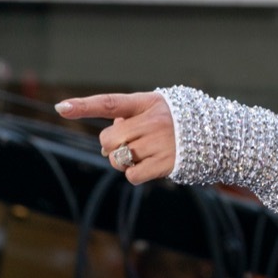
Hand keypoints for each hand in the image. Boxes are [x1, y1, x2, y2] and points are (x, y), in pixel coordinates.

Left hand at [56, 91, 175, 184]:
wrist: (217, 134)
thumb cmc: (180, 120)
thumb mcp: (158, 107)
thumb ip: (132, 115)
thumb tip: (110, 136)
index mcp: (148, 103)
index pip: (110, 103)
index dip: (84, 105)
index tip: (60, 108)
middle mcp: (153, 122)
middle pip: (109, 139)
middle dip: (111, 144)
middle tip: (127, 143)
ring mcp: (159, 143)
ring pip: (118, 159)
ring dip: (122, 160)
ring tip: (141, 154)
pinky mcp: (165, 164)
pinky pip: (132, 175)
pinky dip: (134, 173)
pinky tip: (148, 166)